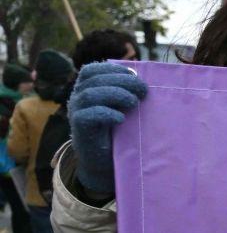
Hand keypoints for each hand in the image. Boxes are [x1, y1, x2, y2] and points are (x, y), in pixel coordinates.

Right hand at [67, 61, 147, 195]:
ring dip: (116, 95)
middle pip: (93, 80)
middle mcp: (78, 99)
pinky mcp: (79, 129)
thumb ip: (127, 94)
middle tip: (143, 90)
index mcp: (87, 90)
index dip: (112, 69)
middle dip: (121, 81)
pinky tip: (121, 119)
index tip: (135, 74)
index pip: (91, 70)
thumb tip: (145, 83)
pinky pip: (87, 116)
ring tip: (135, 103)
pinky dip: (106, 114)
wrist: (105, 163)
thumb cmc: (118, 133)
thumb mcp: (123, 109)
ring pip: (90, 95)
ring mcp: (76, 113)